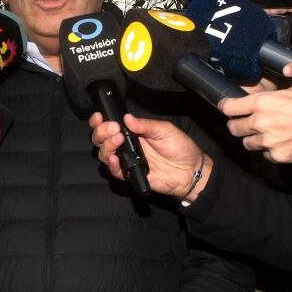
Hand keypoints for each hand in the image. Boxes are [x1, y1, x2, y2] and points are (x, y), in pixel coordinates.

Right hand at [89, 111, 204, 198]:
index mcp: (134, 132)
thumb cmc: (181, 149)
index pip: (110, 125)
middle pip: (101, 139)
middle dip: (101, 132)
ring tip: (118, 140)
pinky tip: (116, 158)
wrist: (191, 170)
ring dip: (106, 146)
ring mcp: (128, 160)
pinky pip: (115, 171)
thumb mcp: (165, 130)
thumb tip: (127, 118)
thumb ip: (145, 125)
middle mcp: (127, 146)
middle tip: (113, 128)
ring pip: (104, 154)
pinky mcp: (131, 174)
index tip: (100, 116)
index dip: (100, 121)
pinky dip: (112, 165)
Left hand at [219, 84, 291, 163]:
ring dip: (253, 138)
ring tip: (266, 133)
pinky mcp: (277, 155)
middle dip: (238, 124)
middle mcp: (260, 122)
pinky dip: (270, 150)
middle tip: (246, 123)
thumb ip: (270, 98)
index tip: (227, 107)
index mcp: (262, 102)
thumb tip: (258, 100)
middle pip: (233, 127)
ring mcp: (268, 141)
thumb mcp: (290, 91)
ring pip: (247, 143)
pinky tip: (281, 142)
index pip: (229, 107)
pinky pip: (265, 154)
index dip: (227, 106)